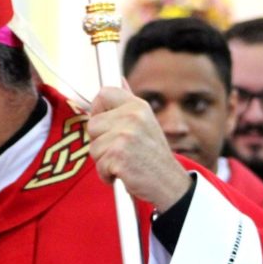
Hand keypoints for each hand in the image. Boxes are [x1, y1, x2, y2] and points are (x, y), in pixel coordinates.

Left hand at [87, 86, 191, 212]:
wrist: (170, 183)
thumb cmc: (152, 155)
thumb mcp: (145, 123)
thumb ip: (128, 102)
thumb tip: (118, 79)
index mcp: (138, 106)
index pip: (103, 93)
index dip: (99, 110)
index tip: (106, 124)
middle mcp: (132, 117)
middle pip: (92, 124)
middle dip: (101, 141)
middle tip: (121, 151)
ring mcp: (125, 136)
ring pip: (93, 147)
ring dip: (104, 161)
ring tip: (124, 163)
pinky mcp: (118, 155)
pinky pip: (98, 165)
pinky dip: (107, 175)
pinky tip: (124, 174)